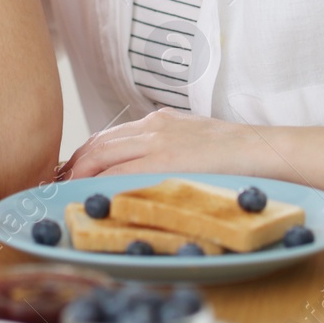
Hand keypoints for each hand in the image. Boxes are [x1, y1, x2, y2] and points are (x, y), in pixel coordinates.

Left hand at [61, 108, 323, 192]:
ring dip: (78, 177)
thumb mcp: (197, 143)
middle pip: (96, 145)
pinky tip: (89, 200)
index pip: (109, 138)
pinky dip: (99, 187)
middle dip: (72, 167)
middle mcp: (153, 128)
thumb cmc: (238, 157)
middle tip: (55, 190)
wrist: (268, 153)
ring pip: (101, 156)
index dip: (84, 158)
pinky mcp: (165, 159)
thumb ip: (169, 150)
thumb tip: (145, 176)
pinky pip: (120, 173)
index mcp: (160, 122)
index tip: (69, 176)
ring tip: (64, 197)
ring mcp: (157, 142)